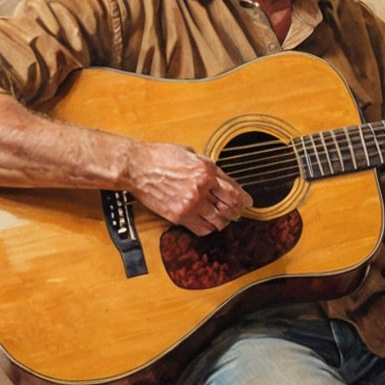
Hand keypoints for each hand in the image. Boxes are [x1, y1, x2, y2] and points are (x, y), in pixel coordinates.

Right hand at [126, 142, 251, 235]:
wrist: (136, 167)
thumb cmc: (160, 156)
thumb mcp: (192, 154)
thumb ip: (210, 168)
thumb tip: (226, 181)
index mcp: (205, 171)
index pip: (233, 191)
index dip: (244, 199)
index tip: (248, 202)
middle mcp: (200, 189)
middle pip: (229, 208)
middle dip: (236, 212)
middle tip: (238, 212)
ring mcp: (190, 204)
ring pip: (217, 221)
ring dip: (223, 221)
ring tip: (223, 219)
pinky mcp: (178, 216)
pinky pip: (201, 229)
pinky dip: (208, 229)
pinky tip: (208, 224)